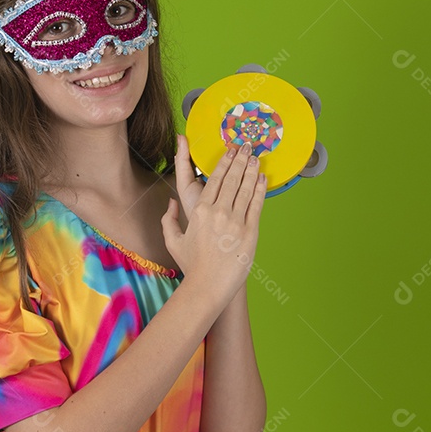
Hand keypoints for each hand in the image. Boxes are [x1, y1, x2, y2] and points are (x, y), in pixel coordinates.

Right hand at [161, 140, 266, 304]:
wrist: (208, 286)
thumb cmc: (192, 265)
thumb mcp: (173, 240)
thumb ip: (168, 219)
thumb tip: (170, 203)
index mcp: (200, 211)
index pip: (215, 179)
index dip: (225, 162)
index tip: (230, 151)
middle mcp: (218, 212)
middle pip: (232, 179)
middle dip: (240, 159)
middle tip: (246, 146)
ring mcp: (236, 221)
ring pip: (246, 188)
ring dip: (251, 170)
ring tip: (256, 157)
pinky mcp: (250, 232)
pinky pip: (256, 205)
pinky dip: (260, 189)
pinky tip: (262, 178)